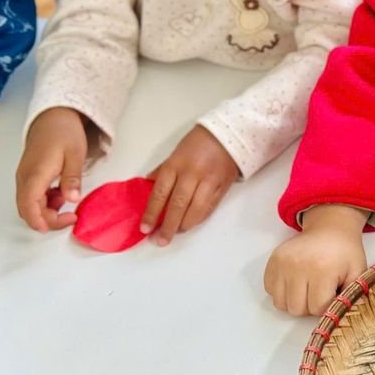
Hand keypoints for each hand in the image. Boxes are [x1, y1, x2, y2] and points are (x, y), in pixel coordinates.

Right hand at [16, 107, 89, 230]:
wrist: (53, 116)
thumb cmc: (64, 132)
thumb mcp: (75, 154)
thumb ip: (72, 178)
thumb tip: (72, 199)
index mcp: (34, 175)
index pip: (30, 207)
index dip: (42, 221)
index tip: (60, 225)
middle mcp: (24, 178)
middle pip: (27, 209)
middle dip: (47, 219)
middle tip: (71, 217)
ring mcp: (24, 177)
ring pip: (29, 204)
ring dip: (47, 209)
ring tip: (68, 199)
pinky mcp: (29, 175)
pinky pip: (32, 195)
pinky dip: (45, 201)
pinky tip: (61, 192)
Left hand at [141, 125, 237, 244]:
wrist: (230, 134)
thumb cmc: (199, 142)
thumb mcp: (176, 152)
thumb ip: (163, 171)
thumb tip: (148, 187)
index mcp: (176, 164)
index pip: (160, 193)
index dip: (151, 213)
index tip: (145, 228)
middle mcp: (192, 174)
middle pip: (177, 205)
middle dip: (167, 226)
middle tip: (160, 240)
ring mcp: (209, 182)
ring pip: (195, 210)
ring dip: (184, 225)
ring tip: (175, 233)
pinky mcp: (222, 188)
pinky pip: (209, 208)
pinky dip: (198, 219)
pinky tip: (190, 224)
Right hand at [264, 204, 369, 315]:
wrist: (330, 227)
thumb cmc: (345, 251)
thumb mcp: (358, 271)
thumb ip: (351, 296)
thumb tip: (340, 316)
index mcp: (322, 269)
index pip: (317, 308)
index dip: (327, 305)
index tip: (332, 293)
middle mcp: (298, 266)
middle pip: (297, 309)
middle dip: (310, 306)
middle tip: (320, 291)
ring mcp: (282, 263)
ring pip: (281, 304)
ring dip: (294, 301)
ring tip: (307, 287)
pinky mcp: (273, 261)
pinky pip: (270, 291)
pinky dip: (282, 292)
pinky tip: (295, 281)